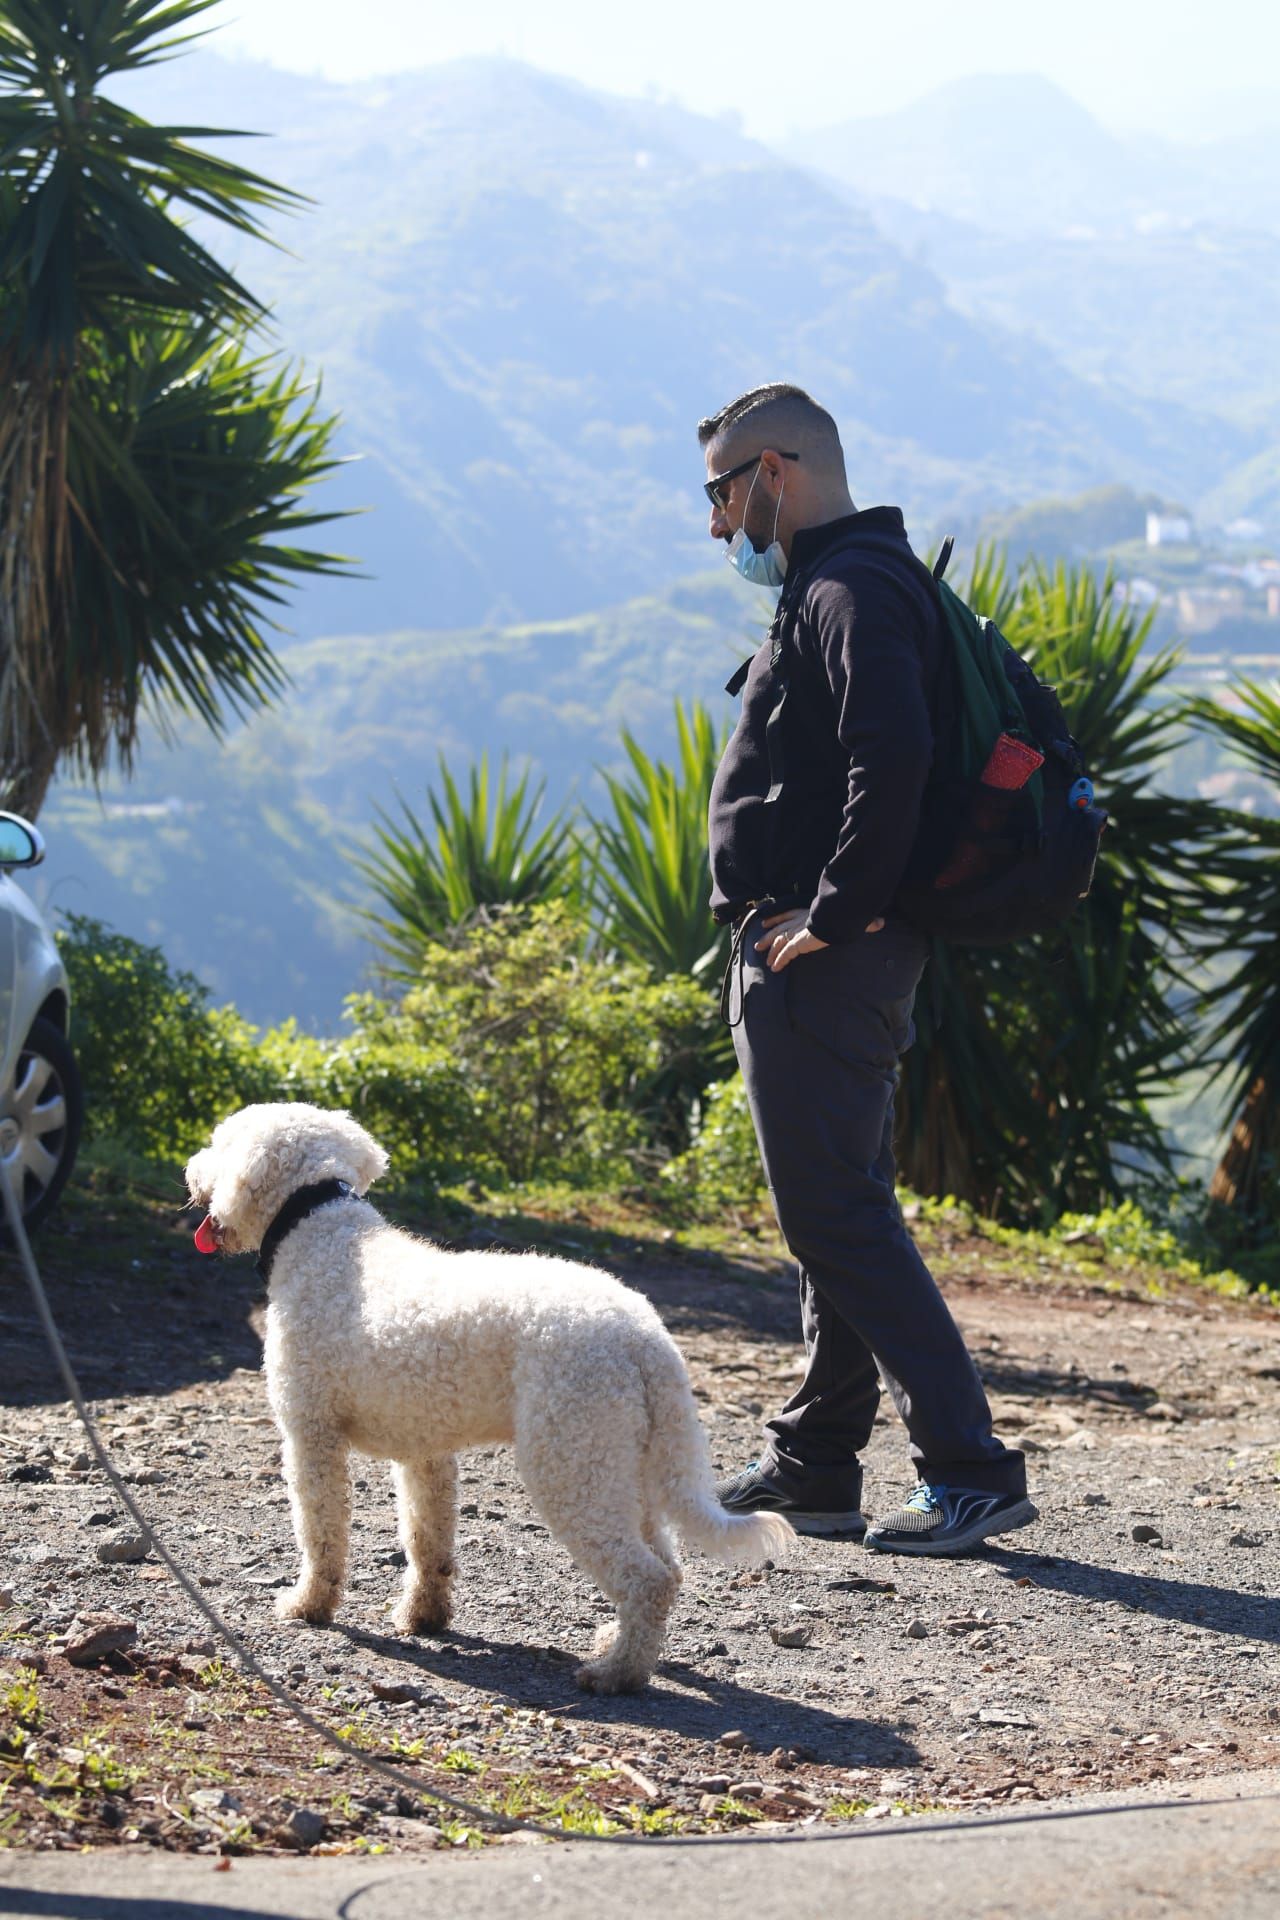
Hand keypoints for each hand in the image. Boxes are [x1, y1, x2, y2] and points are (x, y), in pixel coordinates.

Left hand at [755, 909, 884, 971]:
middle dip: (768, 936)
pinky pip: (785, 954)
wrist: (839, 916)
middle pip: (778, 928)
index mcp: (807, 912)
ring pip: (779, 942)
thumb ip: (864, 922)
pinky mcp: (798, 943)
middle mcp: (799, 921)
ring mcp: (797, 932)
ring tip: (766, 960)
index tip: (766, 922)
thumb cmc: (844, 914)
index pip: (788, 914)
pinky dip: (780, 961)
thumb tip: (881, 923)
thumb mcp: (851, 917)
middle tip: (758, 944)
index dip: (776, 918)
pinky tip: (775, 968)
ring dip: (772, 951)